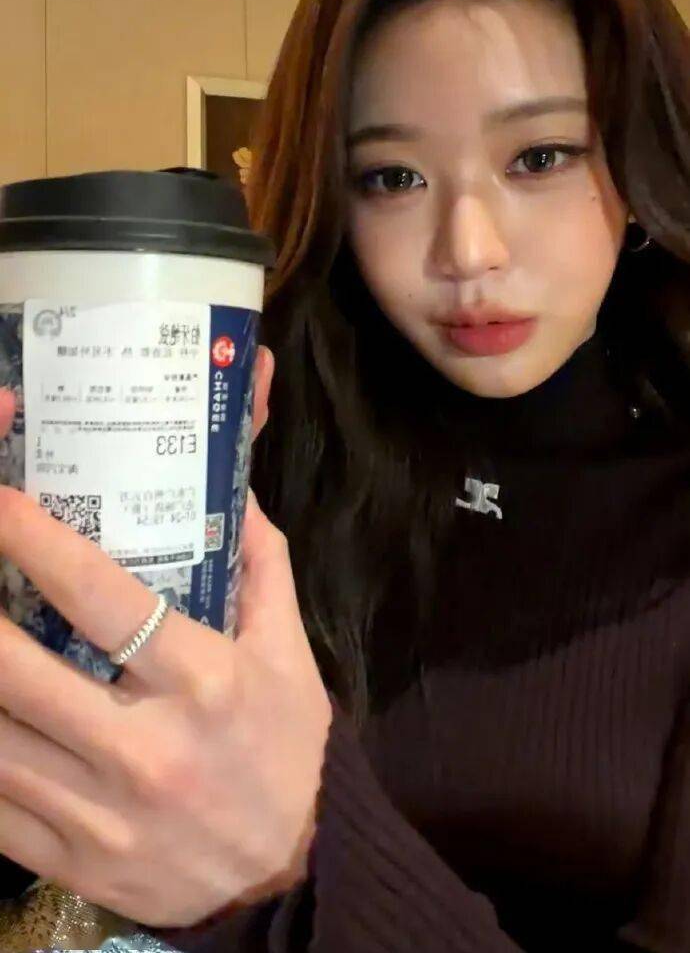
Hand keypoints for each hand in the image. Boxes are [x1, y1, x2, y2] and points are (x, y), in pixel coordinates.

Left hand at [0, 347, 332, 926]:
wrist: (284, 874)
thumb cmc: (283, 749)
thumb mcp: (292, 656)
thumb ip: (262, 569)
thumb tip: (232, 491)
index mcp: (203, 683)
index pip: (101, 599)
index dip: (37, 542)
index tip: (3, 503)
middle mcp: (146, 748)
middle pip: (18, 670)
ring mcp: (101, 814)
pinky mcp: (71, 862)